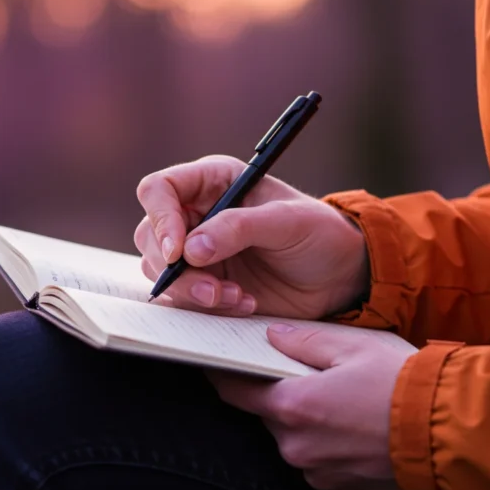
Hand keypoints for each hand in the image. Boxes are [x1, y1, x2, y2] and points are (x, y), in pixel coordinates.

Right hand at [134, 155, 368, 318]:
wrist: (338, 275)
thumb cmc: (318, 233)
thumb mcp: (287, 222)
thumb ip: (239, 228)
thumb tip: (192, 248)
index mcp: (212, 182)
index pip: (159, 190)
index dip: (160, 218)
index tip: (178, 251)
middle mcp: (197, 215)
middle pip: (150, 235)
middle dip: (175, 268)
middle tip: (210, 288)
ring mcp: (197, 252)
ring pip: (160, 271)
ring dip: (192, 291)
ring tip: (236, 297)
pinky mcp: (204, 284)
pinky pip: (182, 298)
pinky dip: (207, 307)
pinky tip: (243, 303)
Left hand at [207, 323, 414, 489]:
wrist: (447, 432)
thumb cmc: (402, 385)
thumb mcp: (353, 347)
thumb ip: (305, 342)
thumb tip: (274, 336)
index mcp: (293, 407)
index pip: (236, 392)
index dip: (224, 375)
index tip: (217, 363)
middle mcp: (297, 447)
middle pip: (271, 417)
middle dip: (284, 397)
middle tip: (314, 378)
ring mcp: (318, 473)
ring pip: (298, 442)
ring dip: (311, 424)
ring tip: (347, 405)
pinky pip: (323, 463)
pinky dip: (333, 447)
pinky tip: (359, 430)